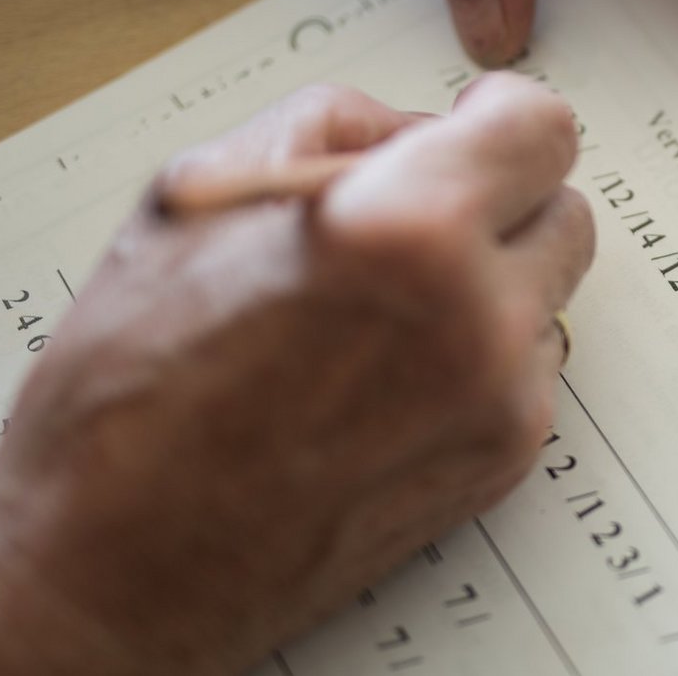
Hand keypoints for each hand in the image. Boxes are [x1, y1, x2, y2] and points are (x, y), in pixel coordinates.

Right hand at [0, 76, 593, 675]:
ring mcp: (500, 401)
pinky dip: (481, 352)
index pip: (543, 128)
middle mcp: (477, 317)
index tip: (475, 123)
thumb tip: (425, 127)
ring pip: (548, 291)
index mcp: (405, 228)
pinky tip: (386, 373)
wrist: (113, 564)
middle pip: (563, 209)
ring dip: (491, 279)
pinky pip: (527, 367)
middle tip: (417, 216)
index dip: (503, 113)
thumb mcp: (202, 194)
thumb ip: (337, 128)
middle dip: (500, 197)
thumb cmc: (133, 383)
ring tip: (380, 310)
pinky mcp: (503, 464)